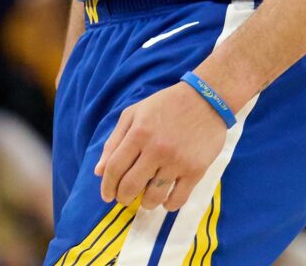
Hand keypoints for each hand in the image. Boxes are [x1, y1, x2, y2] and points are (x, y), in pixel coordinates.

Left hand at [94, 80, 228, 210]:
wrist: (206, 99)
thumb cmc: (166, 104)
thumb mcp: (135, 113)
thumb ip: (114, 141)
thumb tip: (98, 172)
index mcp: (139, 133)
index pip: (114, 169)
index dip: (107, 186)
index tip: (107, 195)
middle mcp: (156, 149)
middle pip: (130, 187)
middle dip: (123, 198)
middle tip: (125, 198)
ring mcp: (177, 161)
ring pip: (153, 198)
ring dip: (145, 203)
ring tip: (147, 197)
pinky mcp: (196, 170)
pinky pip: (177, 199)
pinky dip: (168, 205)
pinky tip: (166, 199)